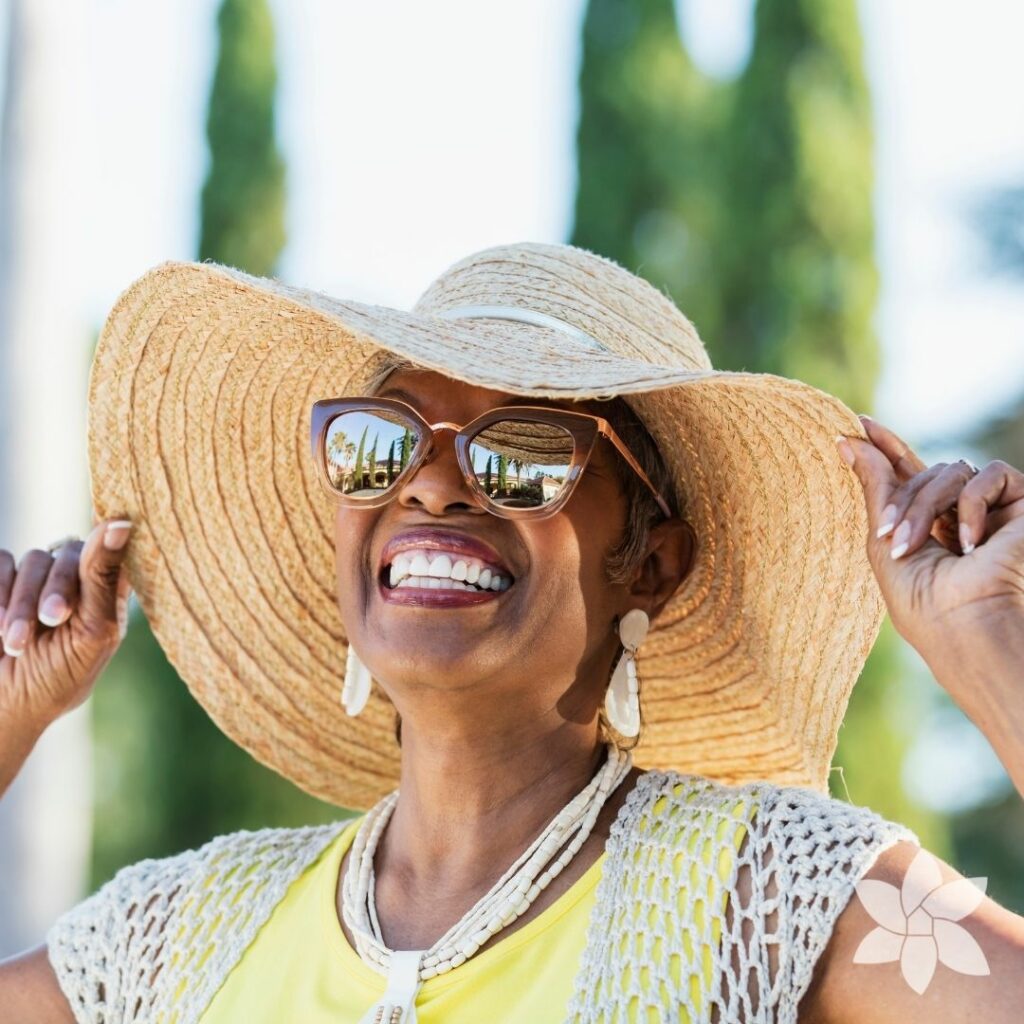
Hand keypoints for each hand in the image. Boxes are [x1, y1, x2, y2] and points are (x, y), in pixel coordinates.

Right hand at [0, 516, 133, 731]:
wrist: (3, 706)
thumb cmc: (59, 678)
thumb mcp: (92, 630)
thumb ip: (103, 576)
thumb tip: (123, 522)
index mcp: (109, 592)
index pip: (115, 551)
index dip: (105, 551)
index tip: (99, 563)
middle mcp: (76, 580)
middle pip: (70, 554)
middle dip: (56, 590)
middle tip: (50, 621)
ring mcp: (37, 579)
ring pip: (33, 559)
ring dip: (21, 602)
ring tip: (15, 643)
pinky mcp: (2, 581)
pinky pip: (1, 561)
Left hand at [836, 416, 1023, 703]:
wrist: (969, 630)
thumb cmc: (923, 603)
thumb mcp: (885, 543)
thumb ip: (875, 489)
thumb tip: (847, 440)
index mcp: (930, 527)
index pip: (909, 475)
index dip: (886, 448)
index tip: (857, 424)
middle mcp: (962, 515)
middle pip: (924, 473)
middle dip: (901, 501)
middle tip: (890, 538)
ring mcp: (994, 510)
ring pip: (950, 470)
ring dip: (925, 507)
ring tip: (915, 547)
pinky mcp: (1023, 504)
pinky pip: (989, 475)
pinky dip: (970, 505)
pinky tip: (969, 544)